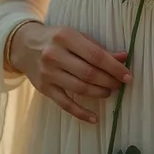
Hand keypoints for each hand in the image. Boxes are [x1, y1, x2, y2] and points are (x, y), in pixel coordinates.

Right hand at [10, 23, 131, 123]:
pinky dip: (81, 113)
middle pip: (88, 73)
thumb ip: (99, 48)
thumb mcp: (77, 36)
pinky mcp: (44, 88)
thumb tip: (123, 57)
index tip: (127, 75)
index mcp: (66, 36)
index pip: (95, 55)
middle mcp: (55, 54)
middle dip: (108, 81)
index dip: (114, 67)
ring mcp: (48, 73)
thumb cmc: (57, 39)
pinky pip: (65, 104)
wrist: (26, 46)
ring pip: (79, 88)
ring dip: (99, 92)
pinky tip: (94, 117)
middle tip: (120, 84)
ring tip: (109, 91)